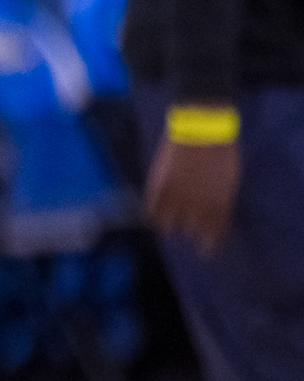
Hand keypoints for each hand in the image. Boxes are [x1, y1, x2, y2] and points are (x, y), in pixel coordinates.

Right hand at [146, 134, 238, 253]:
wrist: (201, 129)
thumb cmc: (220, 151)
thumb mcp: (229, 178)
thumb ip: (221, 200)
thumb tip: (215, 216)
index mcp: (219, 204)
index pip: (214, 234)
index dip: (209, 245)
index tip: (205, 251)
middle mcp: (198, 206)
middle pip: (191, 231)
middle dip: (191, 231)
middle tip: (188, 231)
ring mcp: (177, 198)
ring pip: (169, 226)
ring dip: (171, 225)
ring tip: (170, 220)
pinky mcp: (159, 188)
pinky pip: (151, 212)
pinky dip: (153, 214)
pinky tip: (155, 211)